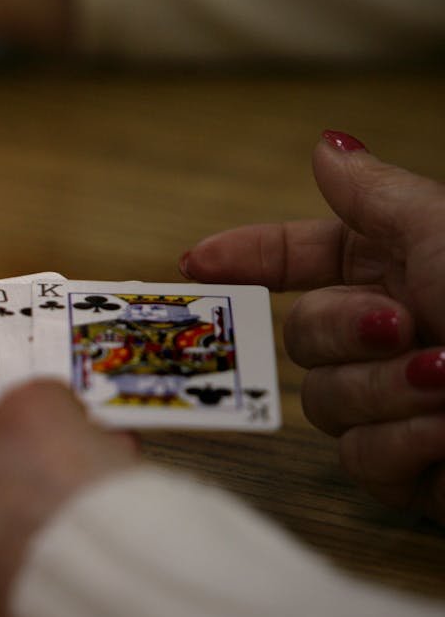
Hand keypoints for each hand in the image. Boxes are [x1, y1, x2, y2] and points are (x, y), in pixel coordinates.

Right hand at [181, 131, 444, 521]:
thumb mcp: (443, 233)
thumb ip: (374, 195)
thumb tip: (326, 146)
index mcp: (401, 270)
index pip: (301, 258)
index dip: (248, 258)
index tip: (195, 263)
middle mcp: (392, 335)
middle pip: (300, 335)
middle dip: (344, 332)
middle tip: (402, 326)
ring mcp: (397, 404)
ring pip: (324, 402)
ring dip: (384, 391)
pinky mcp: (411, 470)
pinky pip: (359, 459)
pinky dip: (403, 444)